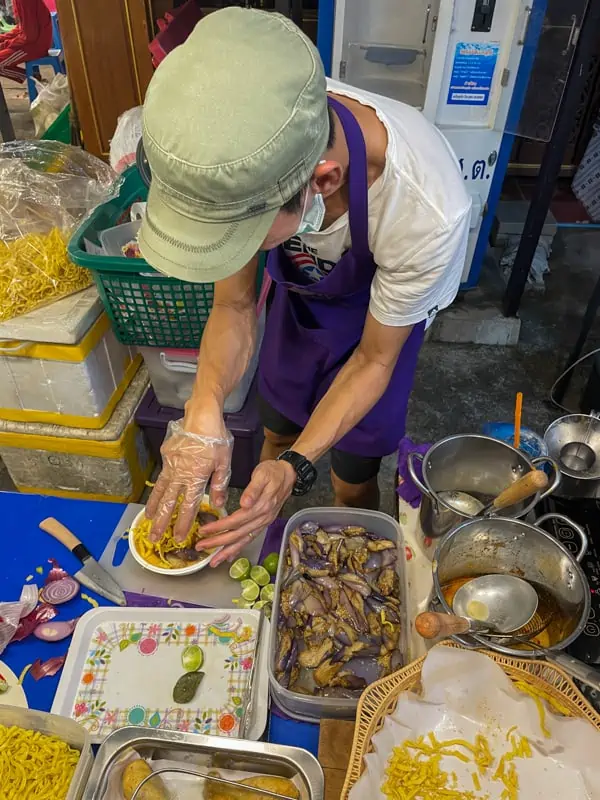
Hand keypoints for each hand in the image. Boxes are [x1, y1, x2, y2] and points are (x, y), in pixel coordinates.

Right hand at [145, 418, 232, 542]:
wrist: (201, 414)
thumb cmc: (216, 437)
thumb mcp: (224, 461)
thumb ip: (220, 484)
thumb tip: (218, 504)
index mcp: (197, 476)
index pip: (189, 505)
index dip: (183, 523)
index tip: (178, 537)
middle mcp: (181, 473)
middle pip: (169, 502)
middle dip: (162, 522)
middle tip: (154, 538)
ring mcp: (171, 464)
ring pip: (160, 490)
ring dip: (154, 507)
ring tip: (148, 521)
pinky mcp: (167, 456)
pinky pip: (161, 477)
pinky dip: (156, 490)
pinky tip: (154, 497)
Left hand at [199, 460, 295, 566]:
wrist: (289, 474)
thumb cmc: (273, 472)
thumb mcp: (263, 475)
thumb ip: (253, 489)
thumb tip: (245, 503)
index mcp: (261, 507)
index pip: (236, 521)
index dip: (219, 527)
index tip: (203, 531)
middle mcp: (262, 518)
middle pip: (237, 534)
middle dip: (218, 543)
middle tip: (201, 547)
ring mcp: (264, 523)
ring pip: (244, 540)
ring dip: (227, 551)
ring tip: (214, 561)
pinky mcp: (263, 523)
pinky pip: (250, 539)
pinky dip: (239, 548)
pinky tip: (229, 555)